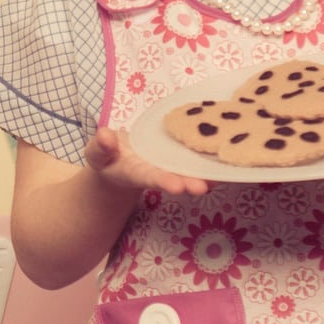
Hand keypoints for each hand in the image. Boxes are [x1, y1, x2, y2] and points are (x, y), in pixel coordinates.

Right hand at [82, 127, 211, 199]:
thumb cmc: (107, 158)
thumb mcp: (97, 152)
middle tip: (204, 187)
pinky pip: (195, 160)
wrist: (118, 162)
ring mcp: (169, 167)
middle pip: (175, 179)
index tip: (177, 187)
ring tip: (222, 175)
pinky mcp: (178, 159)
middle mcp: (156, 173)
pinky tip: (226, 157)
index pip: (150, 178)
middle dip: (189, 183)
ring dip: (206, 174)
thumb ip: (101, 146)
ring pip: (189, 171)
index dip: (163, 181)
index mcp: (135, 173)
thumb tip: (105, 135)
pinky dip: (209, 160)